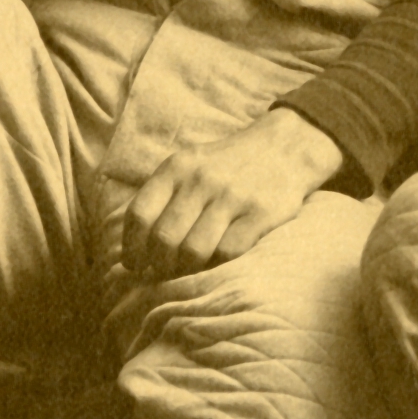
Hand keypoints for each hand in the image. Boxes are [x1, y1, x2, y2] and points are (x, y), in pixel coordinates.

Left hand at [123, 106, 345, 280]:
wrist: (285, 147)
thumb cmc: (227, 166)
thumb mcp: (189, 165)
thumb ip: (162, 197)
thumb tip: (133, 250)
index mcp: (178, 167)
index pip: (139, 215)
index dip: (132, 248)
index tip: (135, 264)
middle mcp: (202, 180)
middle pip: (164, 239)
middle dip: (159, 264)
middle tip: (165, 271)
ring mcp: (233, 196)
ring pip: (193, 251)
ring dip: (187, 269)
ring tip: (189, 269)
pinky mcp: (261, 213)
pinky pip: (228, 252)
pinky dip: (218, 264)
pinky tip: (217, 262)